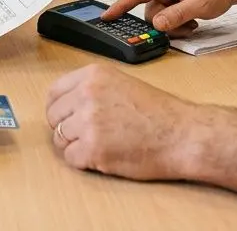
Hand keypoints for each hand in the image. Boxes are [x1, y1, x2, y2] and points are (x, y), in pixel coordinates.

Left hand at [46, 64, 189, 179]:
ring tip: (101, 145)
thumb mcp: (121, 84)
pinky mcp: (93, 148)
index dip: (59, 108)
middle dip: (67, 128)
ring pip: (59, 139)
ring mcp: (88, 121)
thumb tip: (66, 103)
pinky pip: (71, 158)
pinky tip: (104, 156)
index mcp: (93, 75)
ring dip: (76, 146)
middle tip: (88, 135)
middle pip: (54, 116)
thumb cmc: (159, 113)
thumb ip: (92, 89)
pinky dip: (84, 162)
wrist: (182, 134)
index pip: (54, 92)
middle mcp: (87, 94)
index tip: (66, 117)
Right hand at [102, 0, 236, 36]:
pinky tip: (192, 21)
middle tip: (186, 26)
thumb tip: (158, 24)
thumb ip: (177, 15)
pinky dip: (178, 23)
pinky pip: (167, 17)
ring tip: (193, 22)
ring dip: (174, 25)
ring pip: (159, 18)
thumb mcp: (199, 4)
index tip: (107, 16)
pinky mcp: (174, 1)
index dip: (120, 6)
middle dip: (165, 24)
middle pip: (150, 12)